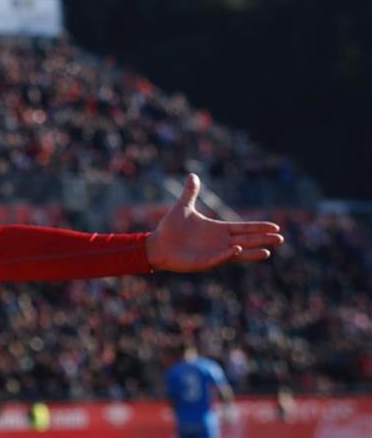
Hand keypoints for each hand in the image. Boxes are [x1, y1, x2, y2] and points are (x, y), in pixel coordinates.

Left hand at [145, 174, 283, 271]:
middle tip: (281, 238)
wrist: (157, 245)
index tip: (275, 226)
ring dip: (252, 252)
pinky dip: (228, 255)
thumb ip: (191, 192)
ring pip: (238, 253)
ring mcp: (214, 253)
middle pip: (246, 239)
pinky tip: (237, 250)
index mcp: (218, 229)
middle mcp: (220, 242)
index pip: (243, 228)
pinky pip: (219, 259)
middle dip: (263, 239)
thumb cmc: (171, 228)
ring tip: (268, 252)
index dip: (258, 227)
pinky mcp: (204, 262)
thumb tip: (193, 175)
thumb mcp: (183, 207)